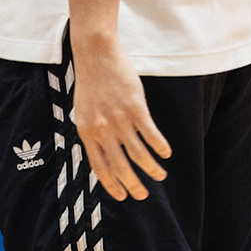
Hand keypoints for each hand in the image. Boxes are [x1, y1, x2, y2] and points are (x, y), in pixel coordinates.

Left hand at [69, 31, 170, 200]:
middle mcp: (102, 129)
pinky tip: (166, 153)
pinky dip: (160, 147)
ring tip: (160, 175)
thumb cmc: (91, 81)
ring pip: (139, 155)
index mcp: (86, 131)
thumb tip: (103, 152)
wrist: (95, 53)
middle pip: (120, 166)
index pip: (99, 166)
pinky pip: (151, 135)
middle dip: (133, 185)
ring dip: (151, 169)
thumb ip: (92, 131)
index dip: (111, 184)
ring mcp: (119, 119)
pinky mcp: (135, 108)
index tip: (122, 196)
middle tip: (143, 195)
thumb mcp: (83, 110)